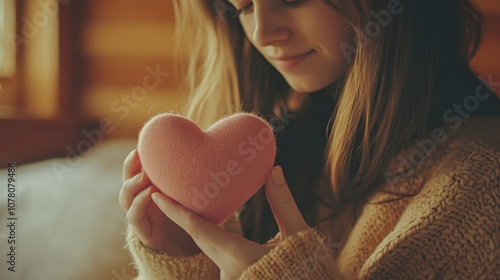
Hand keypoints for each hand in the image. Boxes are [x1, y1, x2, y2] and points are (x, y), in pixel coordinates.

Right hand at [119, 149, 200, 255]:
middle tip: (138, 154)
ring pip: (125, 198)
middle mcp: (142, 202)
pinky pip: (134, 217)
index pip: (137, 170)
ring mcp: (141, 217)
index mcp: (150, 189)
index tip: (142, 144)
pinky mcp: (143, 233)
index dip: (137, 158)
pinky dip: (139, 204)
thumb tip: (209, 146)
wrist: (191, 250)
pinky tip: (150, 194)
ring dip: (132, 185)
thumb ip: (192, 175)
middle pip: (127, 181)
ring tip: (145, 176)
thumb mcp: (191, 192)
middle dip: (129, 167)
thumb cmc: (192, 217)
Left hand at [151, 165, 308, 279]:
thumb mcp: (297, 234)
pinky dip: (211, 240)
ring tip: (188, 204)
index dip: (176, 211)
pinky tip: (213, 226)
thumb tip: (274, 170)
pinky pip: (216, 258)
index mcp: (240, 256)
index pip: (198, 229)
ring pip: (207, 249)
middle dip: (182, 216)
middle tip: (170, 191)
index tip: (157, 195)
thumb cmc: (306, 268)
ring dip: (197, 228)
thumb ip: (283, 202)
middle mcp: (228, 271)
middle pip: (198, 238)